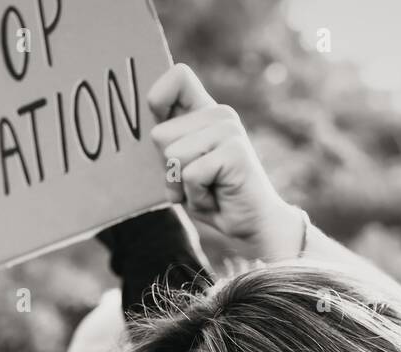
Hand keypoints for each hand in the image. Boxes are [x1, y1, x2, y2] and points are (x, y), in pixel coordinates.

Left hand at [148, 64, 304, 259]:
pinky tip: (215, 198)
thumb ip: (168, 142)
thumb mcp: (182, 166)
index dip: (158, 98)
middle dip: (168, 169)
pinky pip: (189, 175)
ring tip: (206, 190)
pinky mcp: (234, 151)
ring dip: (182, 186)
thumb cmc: (212, 196)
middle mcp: (219, 114)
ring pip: (172, 156)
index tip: (161, 127)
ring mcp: (229, 130)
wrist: (252, 225)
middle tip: (195, 182)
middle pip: (159, 135)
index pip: (178, 76)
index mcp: (205, 112)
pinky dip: (196, 196)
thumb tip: (148, 128)